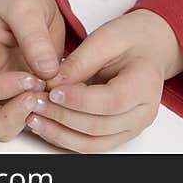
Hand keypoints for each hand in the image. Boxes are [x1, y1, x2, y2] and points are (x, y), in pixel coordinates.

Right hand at [0, 0, 66, 142]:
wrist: (33, 2)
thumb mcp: (27, 6)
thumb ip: (34, 36)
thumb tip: (46, 70)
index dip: (4, 88)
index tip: (34, 78)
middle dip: (8, 118)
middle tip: (38, 98)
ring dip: (22, 120)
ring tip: (46, 97)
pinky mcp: (15, 99)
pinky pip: (19, 121)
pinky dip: (35, 117)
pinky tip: (52, 98)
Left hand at [22, 9, 182, 152]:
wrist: (149, 47)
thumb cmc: (131, 38)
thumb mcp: (106, 37)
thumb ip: (81, 61)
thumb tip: (53, 82)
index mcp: (145, 84)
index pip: (111, 101)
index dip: (79, 100)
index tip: (53, 90)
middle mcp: (142, 113)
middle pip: (98, 126)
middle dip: (62, 116)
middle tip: (35, 100)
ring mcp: (131, 128)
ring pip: (91, 143)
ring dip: (59, 132)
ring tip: (33, 116)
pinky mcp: (117, 134)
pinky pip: (89, 145)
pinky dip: (65, 137)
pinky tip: (45, 124)